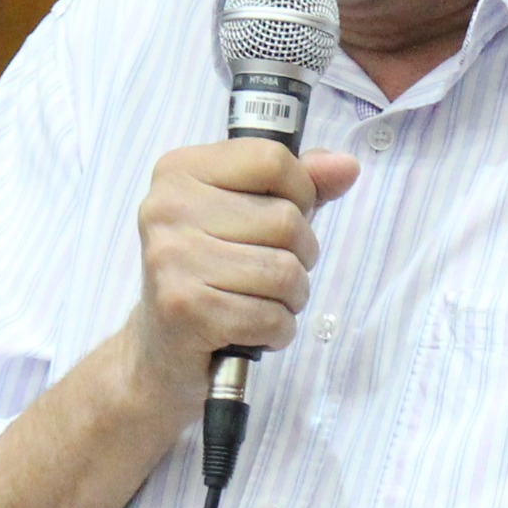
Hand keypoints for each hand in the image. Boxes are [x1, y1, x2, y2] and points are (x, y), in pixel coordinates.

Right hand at [124, 139, 365, 413]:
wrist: (161, 348)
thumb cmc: (212, 273)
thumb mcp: (250, 214)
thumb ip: (298, 185)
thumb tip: (347, 166)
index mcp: (180, 171)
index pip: (272, 159)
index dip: (300, 193)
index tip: (284, 220)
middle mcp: (168, 208)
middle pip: (286, 219)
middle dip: (299, 255)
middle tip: (272, 273)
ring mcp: (172, 258)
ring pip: (284, 271)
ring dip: (292, 298)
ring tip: (265, 302)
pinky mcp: (184, 308)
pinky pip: (270, 316)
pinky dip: (278, 331)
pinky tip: (254, 330)